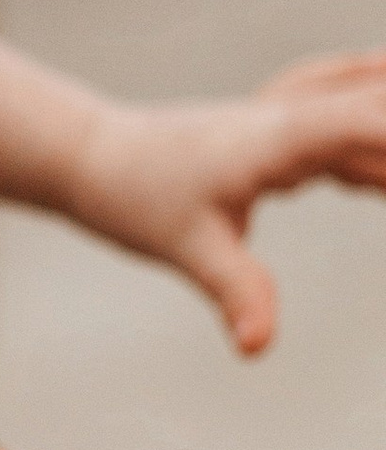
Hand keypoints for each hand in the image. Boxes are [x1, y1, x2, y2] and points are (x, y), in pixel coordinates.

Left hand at [62, 57, 385, 354]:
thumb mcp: (186, 248)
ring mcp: (294, 117)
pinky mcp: (289, 130)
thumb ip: (234, 290)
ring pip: (374, 101)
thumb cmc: (135, 196)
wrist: (92, 155)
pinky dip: (384, 126)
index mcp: (282, 136)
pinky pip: (359, 121)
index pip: (373, 129)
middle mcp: (297, 114)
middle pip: (382, 104)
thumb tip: (258, 348)